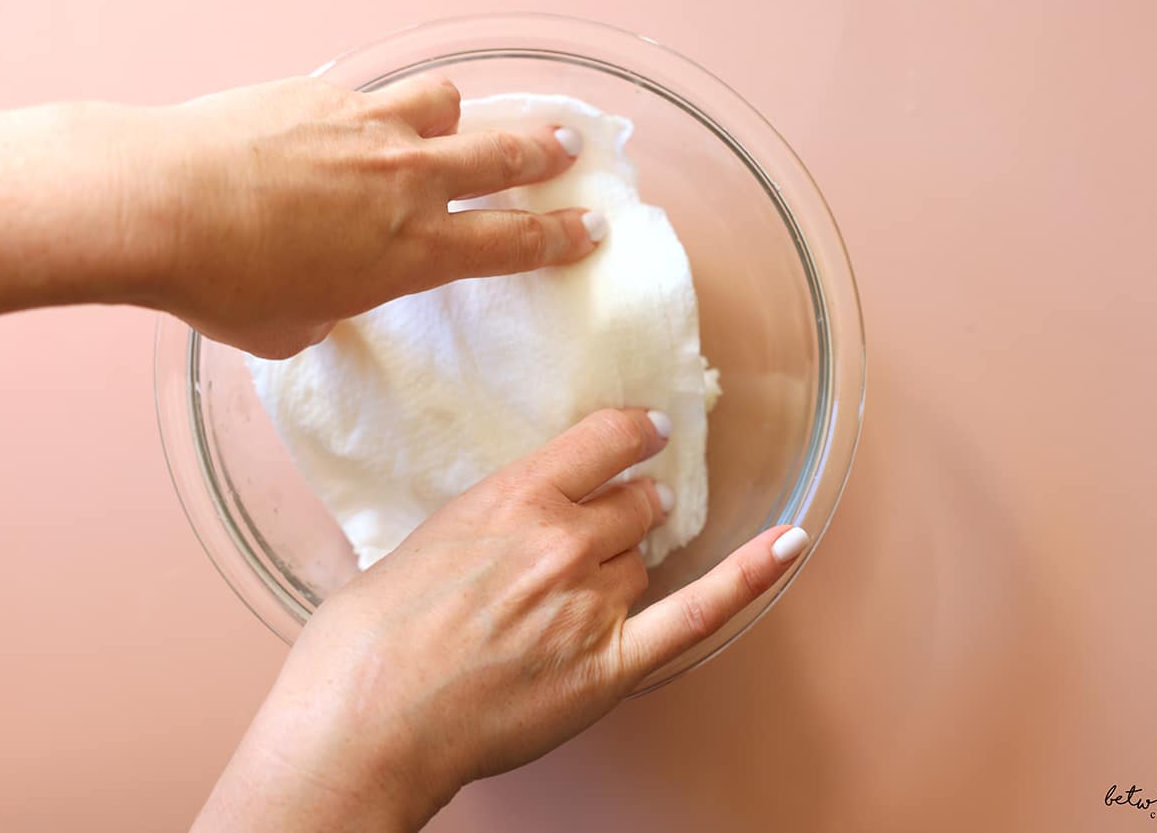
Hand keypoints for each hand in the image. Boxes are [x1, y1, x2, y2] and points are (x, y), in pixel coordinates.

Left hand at [131, 75, 598, 357]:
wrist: (157, 204)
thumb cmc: (221, 284)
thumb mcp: (290, 329)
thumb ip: (330, 312)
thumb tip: (325, 299)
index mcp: (413, 253)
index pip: (514, 243)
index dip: (561, 237)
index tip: (590, 228)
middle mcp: (407, 183)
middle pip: (505, 156)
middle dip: (546, 154)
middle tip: (569, 149)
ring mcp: (368, 129)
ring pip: (446, 103)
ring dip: (460, 116)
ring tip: (453, 122)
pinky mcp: (322, 95)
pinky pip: (373, 94)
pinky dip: (379, 109)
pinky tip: (350, 122)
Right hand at [196, 408, 810, 830]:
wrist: (364, 721)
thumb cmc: (369, 638)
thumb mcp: (426, 541)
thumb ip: (493, 520)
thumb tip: (525, 520)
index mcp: (513, 497)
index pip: (605, 439)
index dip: (633, 434)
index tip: (644, 434)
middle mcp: (562, 540)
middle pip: (636, 505)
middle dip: (627, 511)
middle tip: (600, 531)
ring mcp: (590, 603)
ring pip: (645, 560)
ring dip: (626, 568)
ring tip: (576, 597)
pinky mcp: (610, 665)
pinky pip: (697, 611)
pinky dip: (749, 574)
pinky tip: (791, 541)